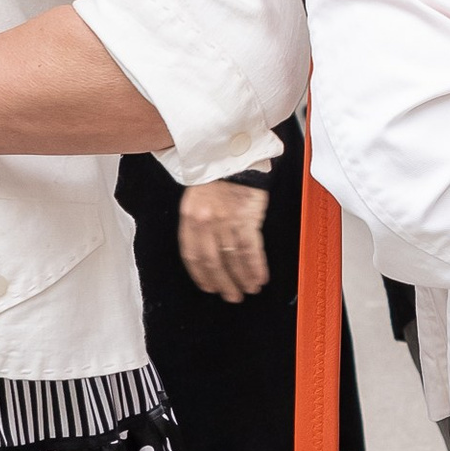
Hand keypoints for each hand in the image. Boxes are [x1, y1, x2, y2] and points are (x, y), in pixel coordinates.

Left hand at [178, 180, 270, 302]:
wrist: (234, 155)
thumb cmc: (217, 175)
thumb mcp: (197, 198)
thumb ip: (198, 224)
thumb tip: (207, 252)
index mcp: (189, 216)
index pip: (192, 254)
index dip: (201, 275)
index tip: (209, 286)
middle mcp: (205, 221)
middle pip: (212, 261)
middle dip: (223, 283)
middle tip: (231, 296)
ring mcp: (226, 221)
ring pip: (232, 258)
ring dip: (241, 278)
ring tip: (247, 290)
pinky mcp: (247, 218)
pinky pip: (251, 249)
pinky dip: (255, 267)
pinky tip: (259, 277)